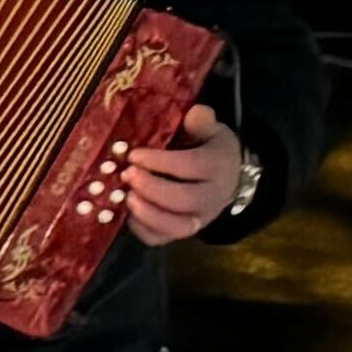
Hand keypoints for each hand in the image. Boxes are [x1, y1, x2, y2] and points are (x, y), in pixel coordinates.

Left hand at [119, 101, 247, 246]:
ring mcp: (198, 218)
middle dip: (152, 189)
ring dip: (147, 214)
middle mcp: (211, 197)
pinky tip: (126, 213)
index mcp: (217, 167)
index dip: (161, 162)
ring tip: (126, 197)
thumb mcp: (210, 131)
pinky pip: (162, 239)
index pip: (191, 167)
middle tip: (127, 175)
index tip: (134, 155)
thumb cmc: (208, 149)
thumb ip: (203, 122)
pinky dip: (142, 230)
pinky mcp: (182, 231)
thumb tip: (196, 112)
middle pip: (184, 200)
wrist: (226, 177)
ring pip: (176, 227)